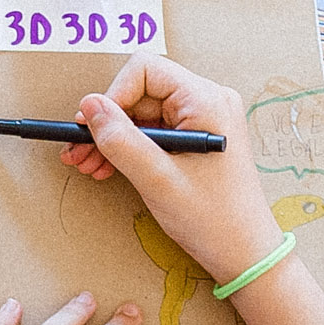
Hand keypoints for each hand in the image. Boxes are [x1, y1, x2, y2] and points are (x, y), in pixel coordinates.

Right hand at [58, 55, 279, 283]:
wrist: (244, 253)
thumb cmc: (213, 219)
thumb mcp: (156, 178)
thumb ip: (120, 139)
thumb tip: (88, 106)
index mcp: (206, 101)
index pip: (145, 71)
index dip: (112, 95)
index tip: (92, 128)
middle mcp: (207, 101)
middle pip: (140, 92)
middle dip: (107, 122)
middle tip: (80, 153)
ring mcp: (203, 119)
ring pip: (142, 113)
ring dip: (112, 138)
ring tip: (89, 165)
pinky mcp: (196, 138)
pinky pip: (154, 131)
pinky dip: (129, 148)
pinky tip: (108, 167)